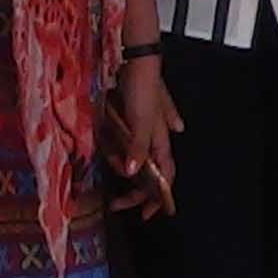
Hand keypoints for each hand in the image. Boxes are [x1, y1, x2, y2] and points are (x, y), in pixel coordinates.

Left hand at [106, 56, 180, 219]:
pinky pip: (126, 144)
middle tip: (118, 202)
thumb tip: (133, 173)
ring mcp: (143, 130)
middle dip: (135, 190)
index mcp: (161, 142)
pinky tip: (113, 154)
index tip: (144, 214)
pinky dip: (120, 152)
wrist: (135, 62)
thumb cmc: (144, 90)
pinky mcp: (131, 121)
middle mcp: (154, 139)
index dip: (158, 199)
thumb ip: (138, 149)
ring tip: (111, 170)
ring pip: (137, 159)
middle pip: (149, 173)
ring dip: (124, 168)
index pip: (165, 179)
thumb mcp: (141, 123)